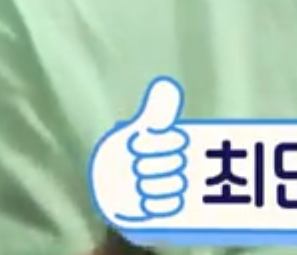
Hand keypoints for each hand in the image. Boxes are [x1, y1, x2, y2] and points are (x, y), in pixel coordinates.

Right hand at [89, 78, 190, 225]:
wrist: (112, 188)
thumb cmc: (132, 154)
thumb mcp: (142, 132)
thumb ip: (156, 112)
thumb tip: (167, 85)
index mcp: (119, 143)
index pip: (144, 142)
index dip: (167, 142)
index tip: (183, 140)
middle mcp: (114, 167)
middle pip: (146, 166)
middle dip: (170, 163)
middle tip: (183, 162)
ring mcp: (119, 190)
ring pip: (149, 188)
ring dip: (170, 184)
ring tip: (182, 180)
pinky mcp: (125, 211)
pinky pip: (147, 209)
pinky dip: (165, 204)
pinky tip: (178, 200)